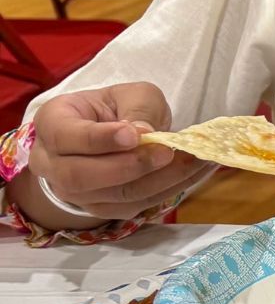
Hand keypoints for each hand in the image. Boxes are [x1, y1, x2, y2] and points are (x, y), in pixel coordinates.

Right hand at [20, 85, 212, 225]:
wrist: (114, 135)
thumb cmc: (117, 108)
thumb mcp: (132, 94)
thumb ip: (137, 109)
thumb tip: (145, 134)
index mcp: (53, 123)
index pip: (65, 136)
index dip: (99, 139)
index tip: (134, 135)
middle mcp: (52, 163)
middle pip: (81, 176)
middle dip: (130, 166)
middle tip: (167, 152)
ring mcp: (73, 192)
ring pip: (111, 196)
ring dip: (158, 180)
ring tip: (194, 161)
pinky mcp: (100, 209)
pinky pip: (131, 207)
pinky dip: (166, 191)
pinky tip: (192, 174)